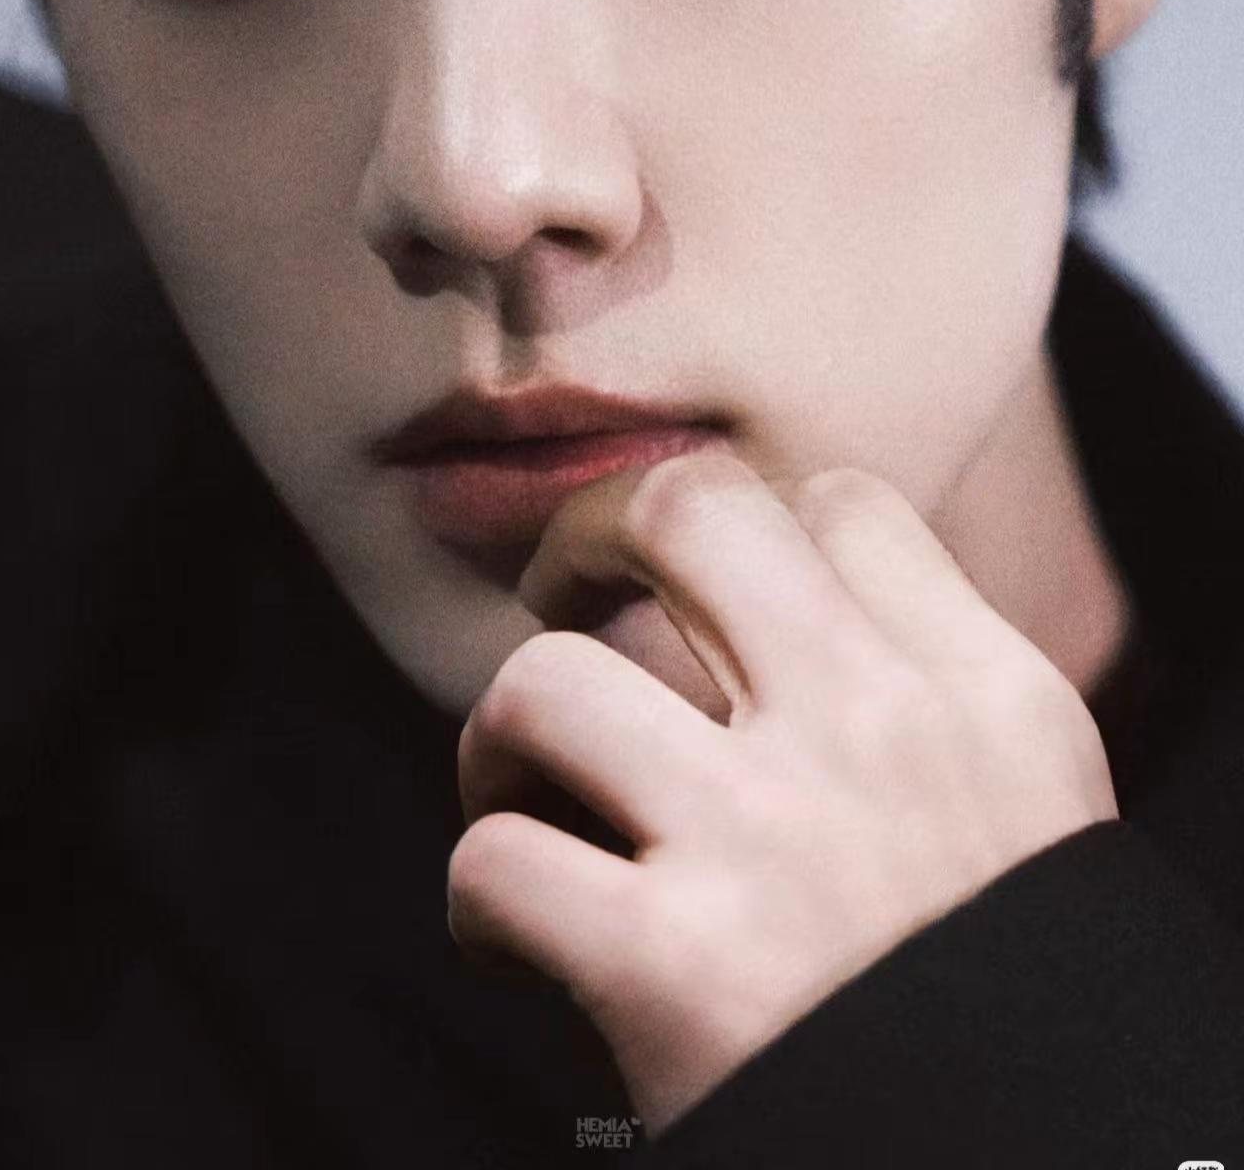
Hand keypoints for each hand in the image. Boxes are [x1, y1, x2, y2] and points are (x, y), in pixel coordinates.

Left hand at [446, 454, 1118, 1137]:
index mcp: (983, 698)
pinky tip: (521, 942)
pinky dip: (480, 904)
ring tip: (522, 793)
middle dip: (589, 533)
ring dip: (499, 739)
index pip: (843, 503)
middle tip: (565, 595)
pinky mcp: (673, 967)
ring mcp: (769, 839)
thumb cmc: (1018, 1008)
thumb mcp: (1031, 813)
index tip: (706, 588)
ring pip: (545, 682)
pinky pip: (496, 863)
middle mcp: (878, 736)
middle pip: (687, 510)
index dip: (750, 524)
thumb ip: (928, 705)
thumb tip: (784, 622)